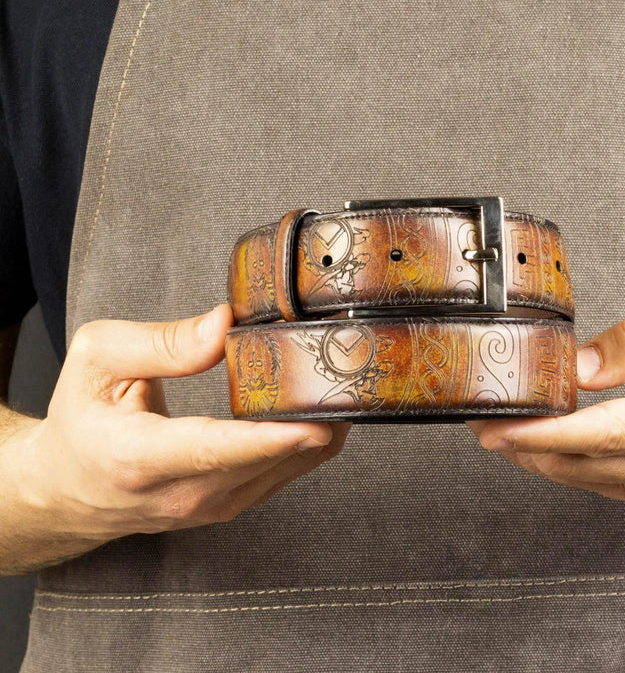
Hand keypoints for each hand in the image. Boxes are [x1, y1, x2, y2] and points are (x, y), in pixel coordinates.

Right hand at [11, 305, 348, 558]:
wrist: (67, 486)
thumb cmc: (82, 420)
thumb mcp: (98, 360)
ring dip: (321, 428)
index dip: (272, 435)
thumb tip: (224, 324)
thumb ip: (162, 342)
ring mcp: (211, 508)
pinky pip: (284, 475)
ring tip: (345, 381)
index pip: (218, 450)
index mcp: (140, 458)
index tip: (316, 419)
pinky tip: (324, 409)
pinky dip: (309, 442)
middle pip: (267, 459)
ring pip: (287, 470)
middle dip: (315, 417)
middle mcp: (183, 494)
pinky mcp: (230, 506)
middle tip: (350, 370)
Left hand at [466, 295, 624, 508]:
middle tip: (470, 413)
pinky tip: (527, 438)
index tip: (498, 427)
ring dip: (528, 452)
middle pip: (580, 461)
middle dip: (518, 441)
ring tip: (486, 421)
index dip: (547, 433)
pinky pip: (588, 480)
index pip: (607, 432)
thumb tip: (579, 365)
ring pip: (578, 477)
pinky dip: (551, 460)